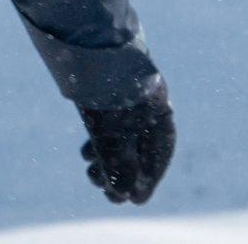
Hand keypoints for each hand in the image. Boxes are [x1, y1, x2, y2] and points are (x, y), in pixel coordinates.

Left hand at [78, 89, 174, 204]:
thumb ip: (117, 166)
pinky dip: (99, 147)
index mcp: (158, 110)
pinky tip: (86, 155)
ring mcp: (124, 104)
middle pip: (140, 150)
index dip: (150, 178)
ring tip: (92, 175)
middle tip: (108, 195)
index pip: (161, 151)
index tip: (138, 199)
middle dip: (124, 175)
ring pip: (121, 142)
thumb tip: (120, 198)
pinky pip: (107, 130)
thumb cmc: (104, 90)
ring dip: (108, 164)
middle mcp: (144, 108)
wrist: (86, 46)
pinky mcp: (105, 101)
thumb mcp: (110, 133)